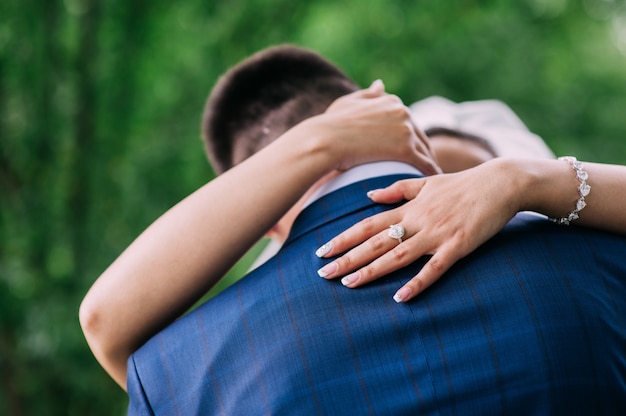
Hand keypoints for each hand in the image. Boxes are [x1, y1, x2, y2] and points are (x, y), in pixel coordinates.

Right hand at [315, 80, 440, 175]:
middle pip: (419, 135)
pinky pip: (424, 163)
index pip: (408, 120)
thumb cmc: (330, 125)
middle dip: (422, 150)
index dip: (410, 136)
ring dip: (428, 162)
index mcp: (391, 101)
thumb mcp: (348, 103)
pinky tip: (430, 181)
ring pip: (424, 149)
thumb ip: (367, 95)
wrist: (325, 140)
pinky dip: (429, 171)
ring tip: (428, 176)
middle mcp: (402, 111)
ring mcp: (405, 130)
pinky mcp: (405, 149)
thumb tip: (380, 85)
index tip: (411, 148)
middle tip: (424, 166)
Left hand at [315, 159, 523, 301]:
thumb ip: (396, 190)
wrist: (501, 183)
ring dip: (371, 271)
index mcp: (408, 208)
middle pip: (375, 242)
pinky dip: (417, 283)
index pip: (368, 225)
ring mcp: (436, 234)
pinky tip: (400, 298)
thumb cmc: (463, 184)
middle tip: (323, 274)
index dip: (343, 238)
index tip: (321, 251)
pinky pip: (434, 269)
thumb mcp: (426, 182)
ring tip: (348, 284)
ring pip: (397, 256)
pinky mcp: (457, 246)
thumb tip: (368, 196)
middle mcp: (417, 221)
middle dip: (347, 258)